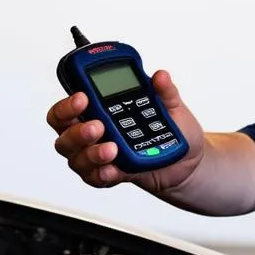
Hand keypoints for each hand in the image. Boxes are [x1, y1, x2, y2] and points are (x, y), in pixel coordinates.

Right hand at [46, 70, 205, 195]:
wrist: (189, 162)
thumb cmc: (172, 131)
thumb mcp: (172, 106)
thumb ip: (165, 90)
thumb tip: (161, 76)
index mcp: (99, 110)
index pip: (68, 107)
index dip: (68, 103)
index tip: (82, 97)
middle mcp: (93, 133)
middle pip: (65, 133)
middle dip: (77, 130)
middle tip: (98, 126)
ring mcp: (99, 156)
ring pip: (77, 158)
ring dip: (91, 153)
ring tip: (111, 148)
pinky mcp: (111, 175)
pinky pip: (96, 178)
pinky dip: (101, 174)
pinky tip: (112, 169)